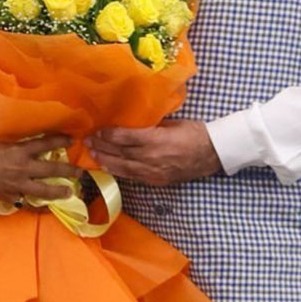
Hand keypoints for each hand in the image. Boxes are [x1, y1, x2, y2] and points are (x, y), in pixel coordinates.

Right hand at [0, 134, 80, 203]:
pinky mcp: (10, 197)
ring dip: (58, 192)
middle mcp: (23, 168)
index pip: (45, 144)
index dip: (60, 141)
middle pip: (51, 169)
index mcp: (19, 151)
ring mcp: (17, 184)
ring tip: (68, 192)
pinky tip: (44, 208)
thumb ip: (16, 147)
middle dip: (68, 171)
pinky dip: (35, 205)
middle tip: (80, 173)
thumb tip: (25, 146)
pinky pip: (26, 202)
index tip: (72, 141)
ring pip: (43, 191)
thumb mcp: (1, 144)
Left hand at [88, 120, 219, 185]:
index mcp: (156, 140)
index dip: (109, 134)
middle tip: (87, 141)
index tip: (97, 129)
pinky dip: (119, 172)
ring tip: (92, 155)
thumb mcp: (173, 122)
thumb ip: (152, 124)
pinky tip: (109, 167)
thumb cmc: (195, 132)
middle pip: (121, 153)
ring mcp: (154, 172)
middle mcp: (152, 158)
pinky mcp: (156, 180)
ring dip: (106, 161)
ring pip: (124, 168)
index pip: (125, 138)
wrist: (213, 154)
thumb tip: (133, 120)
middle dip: (102, 147)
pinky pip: (133, 176)